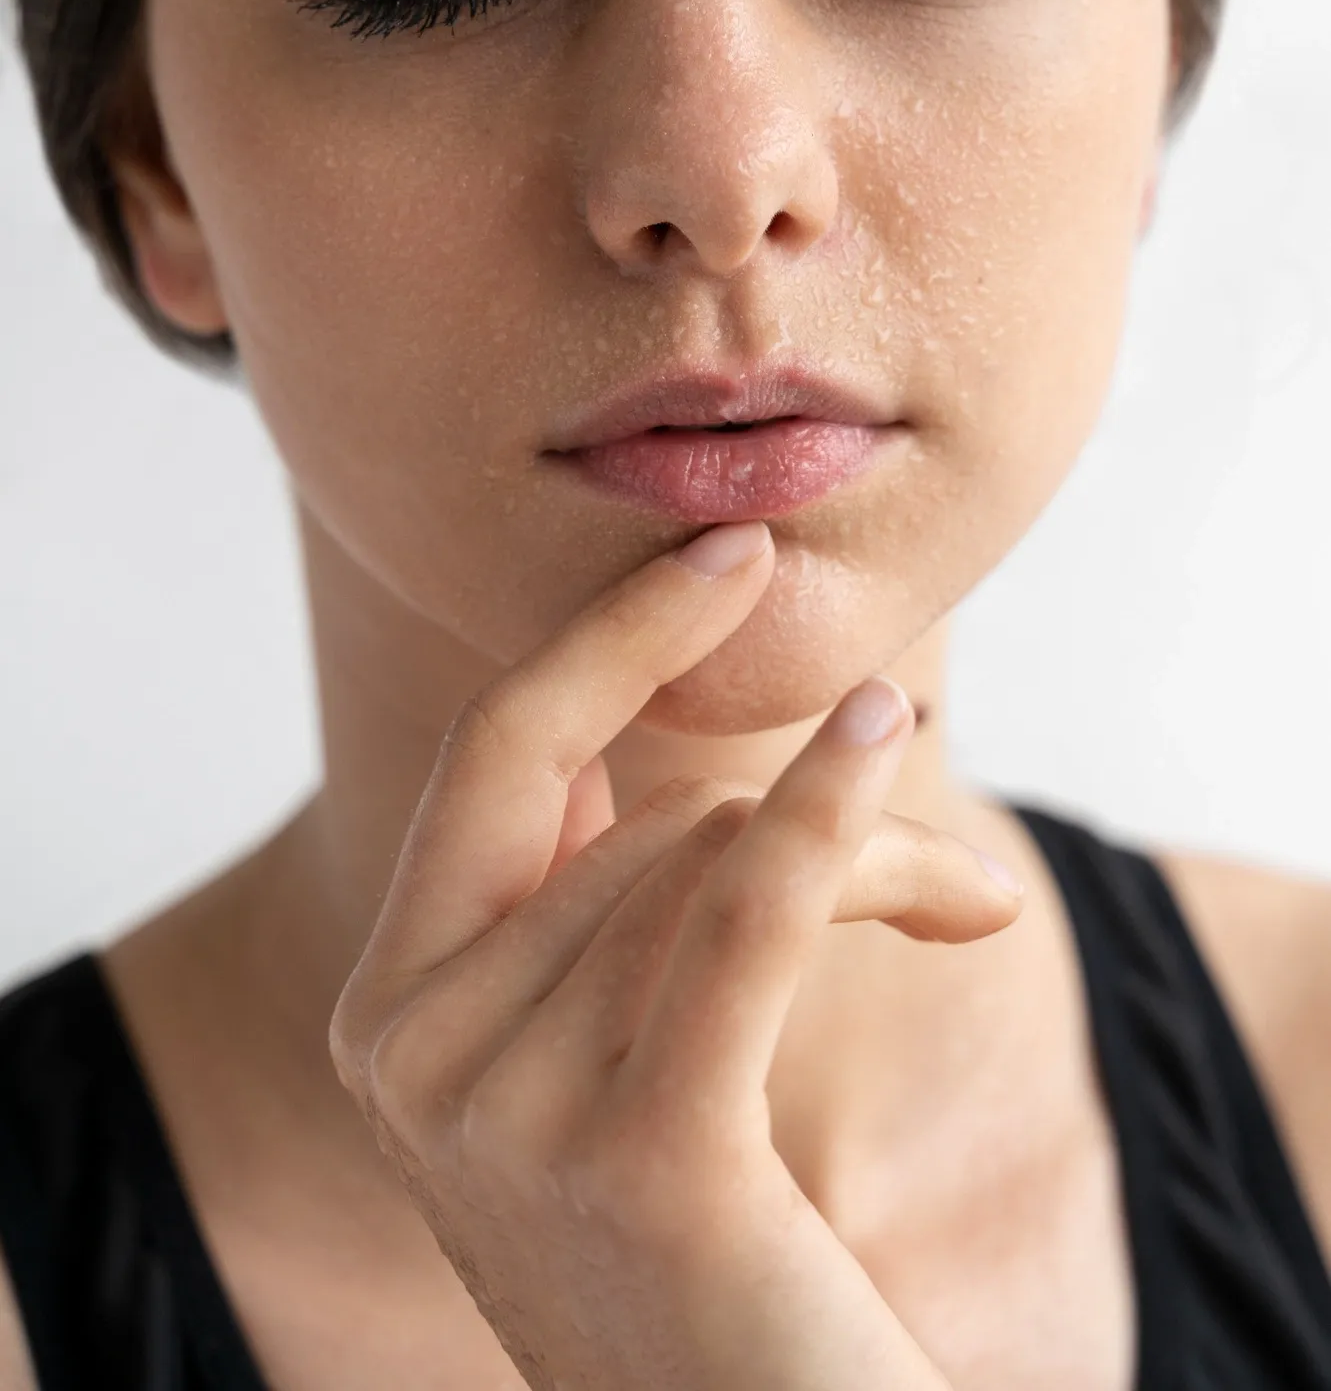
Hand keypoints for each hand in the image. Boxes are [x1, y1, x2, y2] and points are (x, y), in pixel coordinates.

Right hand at [330, 520, 1020, 1389]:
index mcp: (388, 1013)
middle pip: (637, 815)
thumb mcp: (594, 1064)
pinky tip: (881, 745)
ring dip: (870, 863)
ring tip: (961, 906)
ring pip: (714, 865)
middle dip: (800, 796)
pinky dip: (825, 818)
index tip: (732, 549)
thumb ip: (575, 905)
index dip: (612, 635)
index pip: (496, 755)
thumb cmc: (696, 1254)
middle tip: (936, 828)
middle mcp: (410, 1059)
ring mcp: (506, 1118)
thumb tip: (626, 727)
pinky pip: (745, 917)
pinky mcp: (642, 1164)